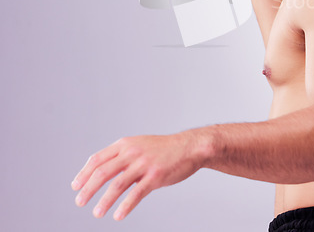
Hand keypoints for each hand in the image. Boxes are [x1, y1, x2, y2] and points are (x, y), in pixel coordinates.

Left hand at [71, 133, 201, 219]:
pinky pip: (136, 194)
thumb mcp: (140, 145)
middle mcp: (132, 152)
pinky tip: (118, 215)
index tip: (75, 186)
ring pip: (116, 185)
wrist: (189, 147)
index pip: (97, 159)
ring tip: (97, 213)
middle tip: (79, 202)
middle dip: (88, 189)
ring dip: (104, 202)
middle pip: (102, 172)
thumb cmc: (164, 149)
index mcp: (125, 144)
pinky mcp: (155, 176)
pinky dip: (125, 207)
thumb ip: (122, 156)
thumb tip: (102, 172)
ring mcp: (144, 164)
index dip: (83, 173)